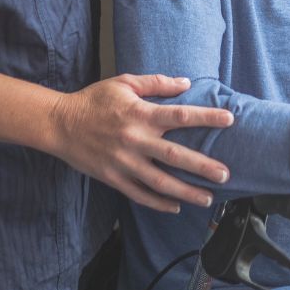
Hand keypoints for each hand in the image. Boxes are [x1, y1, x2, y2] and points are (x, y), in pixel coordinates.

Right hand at [47, 73, 233, 212]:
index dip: (207, 117)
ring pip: (160, 182)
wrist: (60, 124)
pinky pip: (139, 194)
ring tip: (207, 198)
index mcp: (140, 114)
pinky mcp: (113, 178)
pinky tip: (176, 207)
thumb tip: (185, 83)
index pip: (181, 116)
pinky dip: (159, 203)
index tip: (230, 120)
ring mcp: (124, 162)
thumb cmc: (94, 100)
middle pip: (175, 156)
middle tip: (225, 174)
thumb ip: (156, 83)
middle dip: (202, 166)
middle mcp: (135, 140)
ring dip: (185, 192)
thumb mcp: (124, 83)